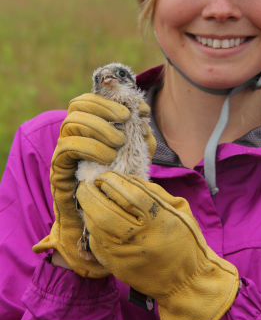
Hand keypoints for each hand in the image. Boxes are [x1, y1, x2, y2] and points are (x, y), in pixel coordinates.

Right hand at [33, 93, 155, 277]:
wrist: (96, 220)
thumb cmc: (115, 186)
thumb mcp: (135, 160)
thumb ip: (141, 141)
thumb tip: (144, 122)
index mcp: (89, 128)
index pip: (90, 100)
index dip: (114, 99)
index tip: (140, 110)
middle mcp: (73, 135)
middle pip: (78, 105)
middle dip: (104, 108)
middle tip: (125, 120)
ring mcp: (63, 149)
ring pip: (71, 122)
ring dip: (99, 128)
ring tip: (118, 143)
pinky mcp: (58, 167)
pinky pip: (67, 146)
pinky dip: (90, 146)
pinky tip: (108, 156)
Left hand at [76, 172, 238, 319]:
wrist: (187, 282)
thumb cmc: (186, 240)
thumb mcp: (180, 209)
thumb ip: (154, 191)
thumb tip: (127, 179)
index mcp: (159, 219)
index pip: (129, 194)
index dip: (112, 181)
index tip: (104, 176)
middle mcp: (141, 237)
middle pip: (106, 211)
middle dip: (91, 195)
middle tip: (86, 186)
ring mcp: (127, 254)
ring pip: (98, 228)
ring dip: (88, 211)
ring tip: (87, 200)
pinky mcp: (118, 268)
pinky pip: (97, 245)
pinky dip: (92, 230)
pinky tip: (93, 221)